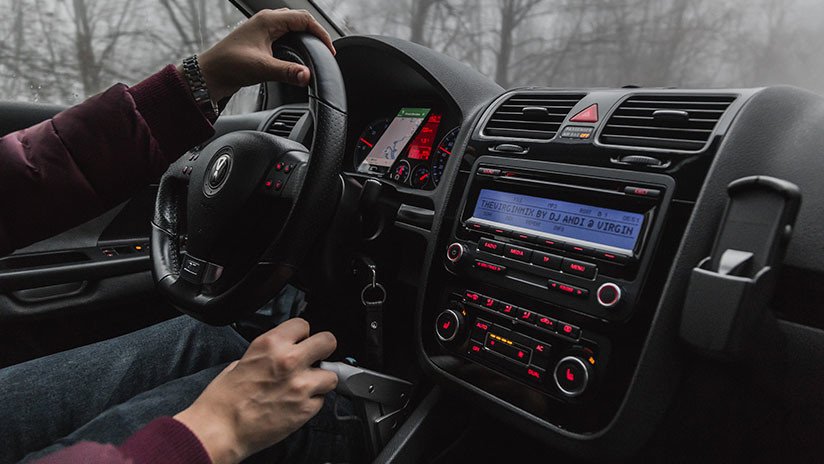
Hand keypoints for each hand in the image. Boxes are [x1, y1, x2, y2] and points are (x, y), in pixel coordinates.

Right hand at [174, 318, 337, 463]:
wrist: (220, 429)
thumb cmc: (224, 399)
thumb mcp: (242, 361)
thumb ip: (267, 354)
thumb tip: (280, 353)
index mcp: (270, 344)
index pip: (303, 324)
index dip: (302, 335)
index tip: (300, 342)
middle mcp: (288, 360)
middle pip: (328, 341)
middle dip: (323, 350)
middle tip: (315, 358)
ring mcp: (300, 385)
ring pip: (331, 374)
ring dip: (320, 380)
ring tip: (305, 386)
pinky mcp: (305, 408)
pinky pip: (321, 399)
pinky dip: (312, 401)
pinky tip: (297, 404)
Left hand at [193, 8, 335, 101]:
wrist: (210, 74)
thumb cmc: (229, 65)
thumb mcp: (261, 68)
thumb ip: (287, 72)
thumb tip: (307, 75)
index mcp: (268, 21)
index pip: (304, 19)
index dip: (320, 33)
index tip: (329, 49)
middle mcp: (266, 21)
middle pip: (300, 19)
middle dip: (316, 33)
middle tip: (327, 50)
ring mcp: (263, 30)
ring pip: (292, 26)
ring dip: (306, 36)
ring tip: (317, 50)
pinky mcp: (261, 40)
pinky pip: (285, 34)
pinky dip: (297, 42)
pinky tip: (299, 54)